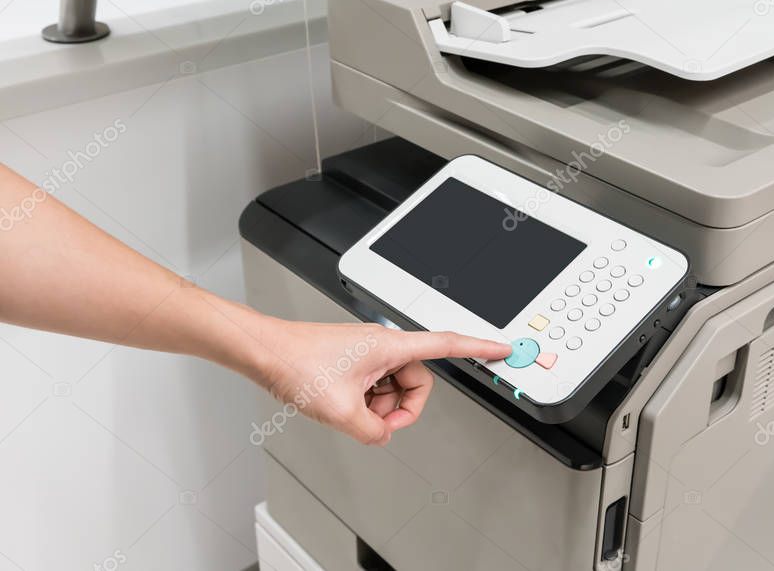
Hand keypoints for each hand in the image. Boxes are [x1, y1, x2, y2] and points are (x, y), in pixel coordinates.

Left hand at [256, 319, 510, 445]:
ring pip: (394, 388)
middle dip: (401, 409)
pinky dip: (365, 402)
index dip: (479, 347)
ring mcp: (369, 353)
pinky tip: (342, 404)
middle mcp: (384, 346)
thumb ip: (372, 431)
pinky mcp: (355, 361)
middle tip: (375, 423)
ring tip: (349, 410)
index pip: (447, 344)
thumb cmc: (298, 363)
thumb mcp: (341, 411)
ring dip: (378, 407)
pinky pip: (375, 387)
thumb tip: (383, 435)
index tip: (501, 349)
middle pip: (417, 382)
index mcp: (391, 347)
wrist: (266, 351)